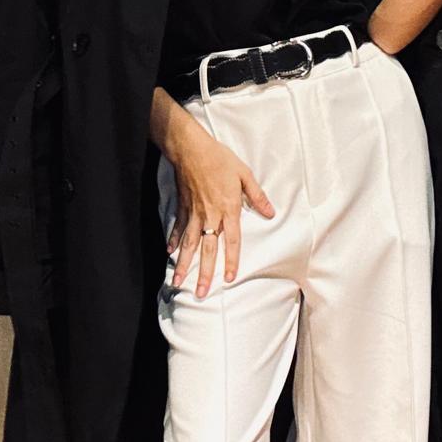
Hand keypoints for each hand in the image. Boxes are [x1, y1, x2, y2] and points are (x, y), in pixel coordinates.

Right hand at [167, 125, 274, 297]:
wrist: (191, 148)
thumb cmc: (219, 159)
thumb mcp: (244, 174)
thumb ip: (257, 196)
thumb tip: (271, 213)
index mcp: (228, 209)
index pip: (231, 241)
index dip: (231, 261)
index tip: (230, 278)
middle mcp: (210, 216)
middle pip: (207, 250)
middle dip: (204, 274)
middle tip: (201, 294)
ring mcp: (194, 213)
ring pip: (189, 244)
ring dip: (184, 265)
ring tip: (178, 282)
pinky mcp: (183, 207)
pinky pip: (178, 228)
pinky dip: (173, 241)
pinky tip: (170, 253)